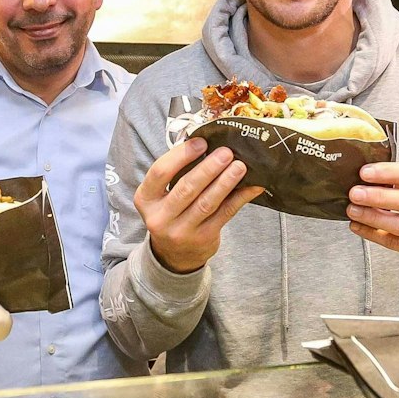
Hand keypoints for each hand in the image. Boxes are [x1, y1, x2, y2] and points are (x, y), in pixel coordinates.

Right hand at [137, 138, 264, 273]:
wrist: (174, 255)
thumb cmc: (171, 213)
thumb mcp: (161, 196)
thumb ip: (177, 174)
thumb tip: (209, 145)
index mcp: (146, 199)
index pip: (160, 172)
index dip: (181, 155)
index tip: (201, 142)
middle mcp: (160, 217)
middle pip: (186, 188)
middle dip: (209, 168)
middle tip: (226, 152)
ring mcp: (182, 231)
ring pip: (207, 202)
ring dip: (226, 182)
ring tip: (240, 166)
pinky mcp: (203, 239)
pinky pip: (225, 214)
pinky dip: (240, 198)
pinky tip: (252, 186)